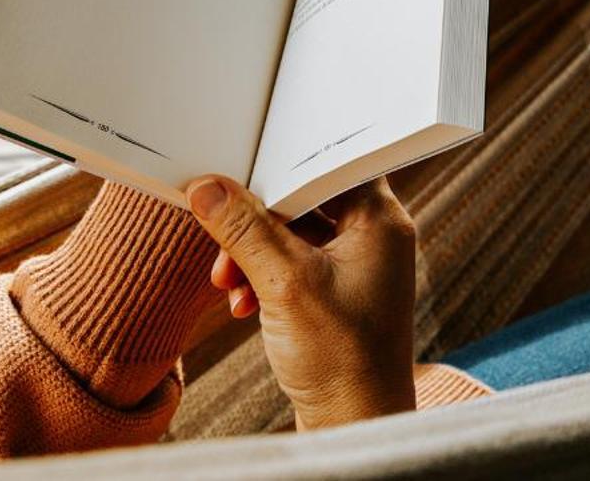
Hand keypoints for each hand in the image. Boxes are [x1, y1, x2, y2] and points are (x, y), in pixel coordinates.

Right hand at [185, 175, 417, 429]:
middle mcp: (375, 236)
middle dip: (256, 224)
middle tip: (223, 245)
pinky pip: (295, 265)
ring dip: (253, 254)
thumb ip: (244, 230)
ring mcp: (358, 266)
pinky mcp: (338, 293)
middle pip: (306, 200)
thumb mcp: (283, 284)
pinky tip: (243, 304)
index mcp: (380, 220)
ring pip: (294, 235)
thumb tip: (208, 188)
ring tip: (228, 284)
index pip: (329, 165)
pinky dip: (265, 278)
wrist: (354, 425)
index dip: (281, 166)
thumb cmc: (341, 359)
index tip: (238, 174)